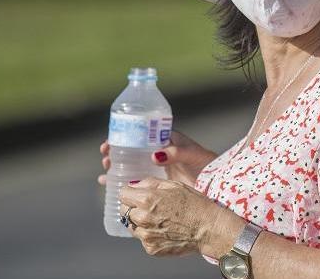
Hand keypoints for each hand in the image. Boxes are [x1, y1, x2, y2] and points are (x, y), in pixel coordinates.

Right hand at [98, 130, 217, 187]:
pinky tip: (107, 184)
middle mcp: (157, 152)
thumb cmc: (206, 164)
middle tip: (106, 157)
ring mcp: (155, 168)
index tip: (109, 142)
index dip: (122, 136)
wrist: (214, 184)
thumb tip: (155, 156)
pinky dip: (120, 181)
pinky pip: (134, 180)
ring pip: (130, 164)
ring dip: (115, 166)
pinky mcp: (155, 182)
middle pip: (130, 149)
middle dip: (115, 152)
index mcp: (165, 140)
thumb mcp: (192, 155)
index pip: (139, 134)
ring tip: (105, 170)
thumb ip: (176, 153)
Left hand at [118, 177, 240, 257]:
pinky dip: (150, 234)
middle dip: (134, 206)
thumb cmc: (195, 205)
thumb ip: (149, 183)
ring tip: (160, 219)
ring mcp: (146, 236)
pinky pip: (143, 239)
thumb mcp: (174, 185)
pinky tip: (165, 229)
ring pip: (132, 226)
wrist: (209, 229)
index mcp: (147, 199)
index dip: (131, 192)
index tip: (137, 194)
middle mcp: (143, 218)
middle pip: (124, 210)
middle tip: (151, 206)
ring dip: (140, 221)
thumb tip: (134, 185)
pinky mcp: (151, 248)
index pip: (123, 194)